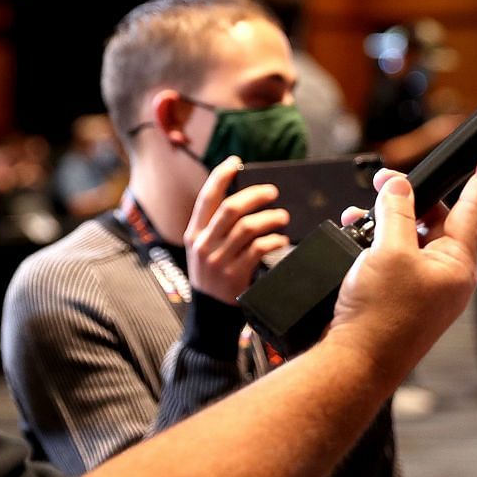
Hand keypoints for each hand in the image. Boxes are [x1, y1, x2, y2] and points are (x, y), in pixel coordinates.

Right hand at [185, 157, 291, 303]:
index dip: (221, 175)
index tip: (236, 162)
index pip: (207, 197)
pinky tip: (281, 240)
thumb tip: (243, 197)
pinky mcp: (235, 275)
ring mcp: (219, 260)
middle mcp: (204, 244)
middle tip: (272, 192)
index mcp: (194, 233)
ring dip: (270, 218)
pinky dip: (274, 241)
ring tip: (282, 217)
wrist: (208, 314)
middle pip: (231, 208)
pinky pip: (259, 249)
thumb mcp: (202, 249)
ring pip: (248, 227)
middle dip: (255, 195)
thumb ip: (215, 226)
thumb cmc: (211, 275)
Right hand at [327, 149, 476, 380]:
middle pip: (434, 221)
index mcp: (457, 265)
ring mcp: (424, 290)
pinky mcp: (401, 299)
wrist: (354, 363)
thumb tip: (397, 187)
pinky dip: (375, 245)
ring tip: (359, 217)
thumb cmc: (379, 317)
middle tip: (382, 183)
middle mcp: (445, 277)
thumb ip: (395, 211)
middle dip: (406, 200)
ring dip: (384, 223)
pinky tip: (354, 239)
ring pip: (409, 239)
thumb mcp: (388, 250)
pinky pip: (394, 260)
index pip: (474, 209)